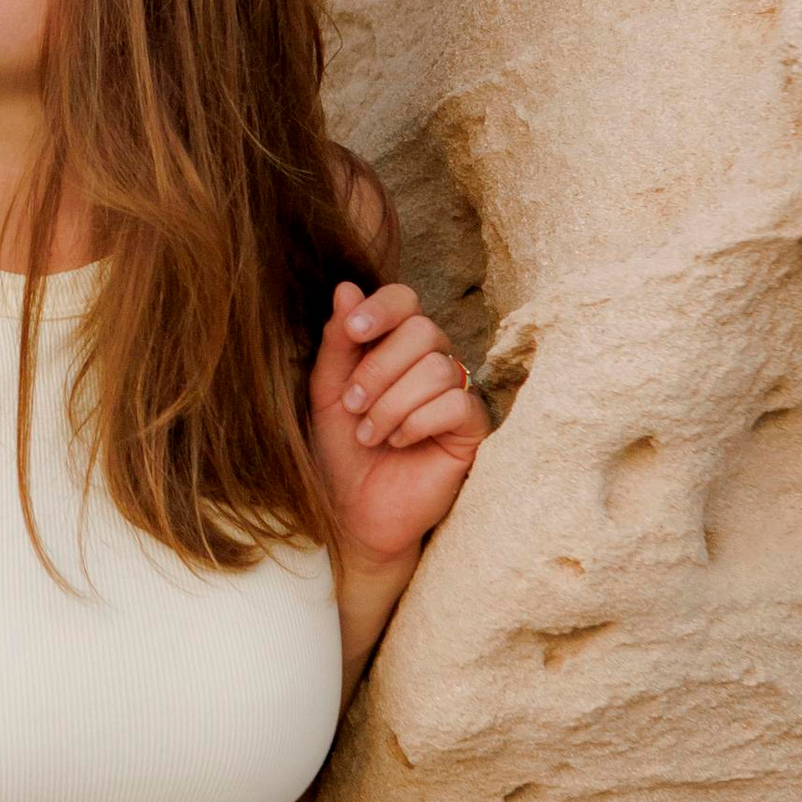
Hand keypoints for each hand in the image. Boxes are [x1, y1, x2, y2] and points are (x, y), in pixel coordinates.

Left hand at [307, 277, 488, 576]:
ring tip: (371, 435)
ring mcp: (456, 393)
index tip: (353, 331)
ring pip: (437, 368)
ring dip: (392, 404)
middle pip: (423, 330)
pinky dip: (418, 422)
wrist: (356, 513)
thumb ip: (338, 343)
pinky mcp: (473, 428)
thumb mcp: (327, 392)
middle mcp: (432, 362)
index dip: (382, 308)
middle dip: (379, 369)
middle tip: (353, 406)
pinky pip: (455, 404)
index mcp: (396, 346)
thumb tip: (346, 287)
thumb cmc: (341, 451)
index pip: (405, 300)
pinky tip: (400, 442)